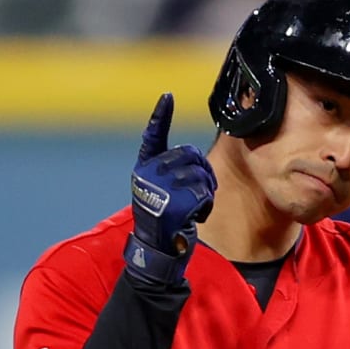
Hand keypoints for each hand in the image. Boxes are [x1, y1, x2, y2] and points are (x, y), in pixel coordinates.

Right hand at [124, 93, 216, 287]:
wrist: (158, 251)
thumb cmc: (165, 222)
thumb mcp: (162, 192)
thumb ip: (172, 172)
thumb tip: (194, 157)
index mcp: (144, 168)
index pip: (153, 136)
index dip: (160, 116)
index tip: (167, 97)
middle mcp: (148, 173)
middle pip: (191, 155)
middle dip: (202, 173)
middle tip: (196, 195)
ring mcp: (160, 186)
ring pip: (201, 174)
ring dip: (205, 193)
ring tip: (191, 209)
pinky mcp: (175, 201)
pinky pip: (205, 192)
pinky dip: (205, 206)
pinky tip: (193, 217)